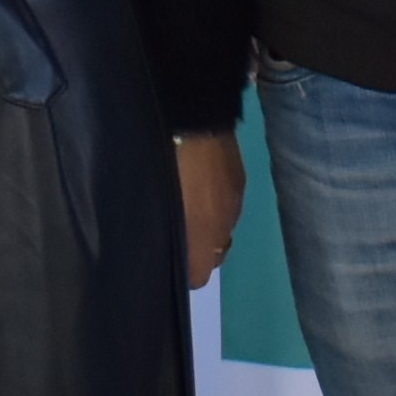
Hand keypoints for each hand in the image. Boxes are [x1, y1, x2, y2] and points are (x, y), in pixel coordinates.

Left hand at [178, 132, 246, 291]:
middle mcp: (224, 225)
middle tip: (177, 231)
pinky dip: (216, 203)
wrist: (194, 119)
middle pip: (215, 255)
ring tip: (188, 204)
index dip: (186, 272)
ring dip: (208, 225)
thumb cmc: (162, 164)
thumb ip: (163, 230)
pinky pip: (229, 206)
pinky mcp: (240, 182)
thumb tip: (165, 246)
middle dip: (198, 249)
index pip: (200, 276)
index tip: (171, 259)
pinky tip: (200, 185)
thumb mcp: (156, 202)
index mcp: (202, 233)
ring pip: (223, 229)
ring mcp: (235, 202)